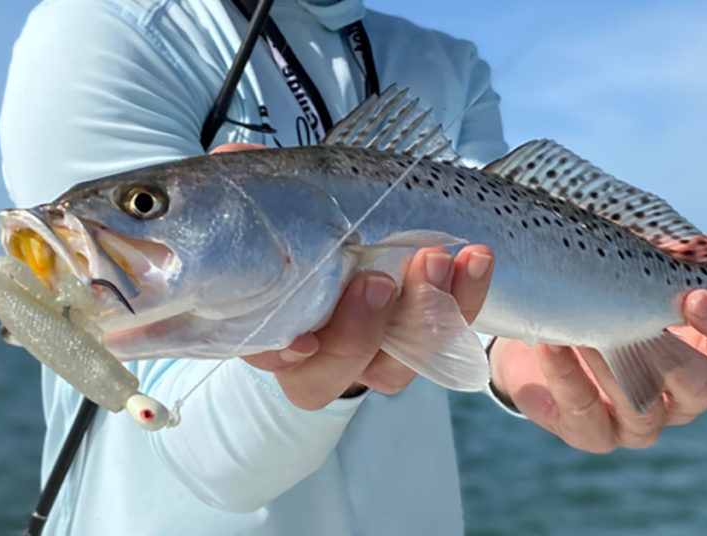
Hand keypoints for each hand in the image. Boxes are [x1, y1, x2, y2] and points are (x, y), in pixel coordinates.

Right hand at [220, 137, 496, 409]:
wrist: (373, 224)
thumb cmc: (309, 217)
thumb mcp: (281, 194)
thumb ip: (254, 181)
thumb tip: (229, 155)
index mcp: (273, 324)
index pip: (270, 355)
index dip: (284, 353)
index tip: (301, 338)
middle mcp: (325, 352)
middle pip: (336, 371)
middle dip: (359, 331)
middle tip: (377, 283)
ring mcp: (380, 351)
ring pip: (400, 361)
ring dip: (422, 314)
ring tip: (435, 259)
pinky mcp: (430, 337)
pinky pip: (451, 332)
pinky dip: (467, 296)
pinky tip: (477, 258)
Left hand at [490, 236, 706, 452]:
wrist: (538, 329)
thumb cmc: (597, 295)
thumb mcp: (627, 268)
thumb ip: (664, 256)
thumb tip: (705, 247)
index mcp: (702, 349)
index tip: (695, 296)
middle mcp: (679, 394)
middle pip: (703, 388)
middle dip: (673, 356)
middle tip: (639, 321)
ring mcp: (637, 422)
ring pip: (643, 410)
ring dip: (613, 368)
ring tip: (584, 332)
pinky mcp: (591, 433)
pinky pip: (585, 414)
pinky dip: (567, 377)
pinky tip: (551, 345)